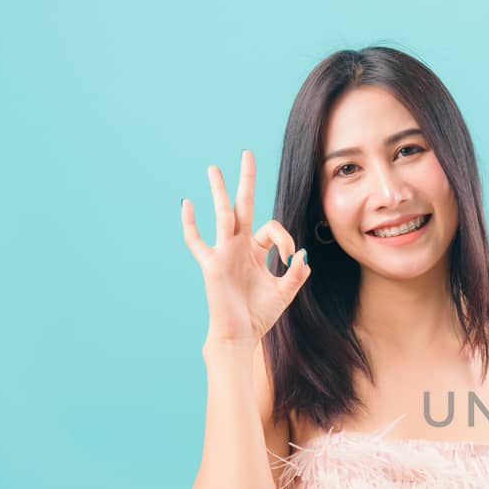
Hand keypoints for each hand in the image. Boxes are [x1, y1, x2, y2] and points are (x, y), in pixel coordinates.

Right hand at [180, 149, 310, 346]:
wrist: (241, 335)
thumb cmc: (260, 314)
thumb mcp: (286, 292)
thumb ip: (296, 273)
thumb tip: (301, 254)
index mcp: (255, 251)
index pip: (273, 229)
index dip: (286, 239)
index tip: (290, 260)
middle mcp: (238, 246)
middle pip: (243, 206)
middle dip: (246, 180)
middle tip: (247, 153)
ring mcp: (223, 253)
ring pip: (222, 215)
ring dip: (220, 191)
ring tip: (214, 168)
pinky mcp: (212, 264)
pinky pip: (196, 241)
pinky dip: (190, 224)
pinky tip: (187, 203)